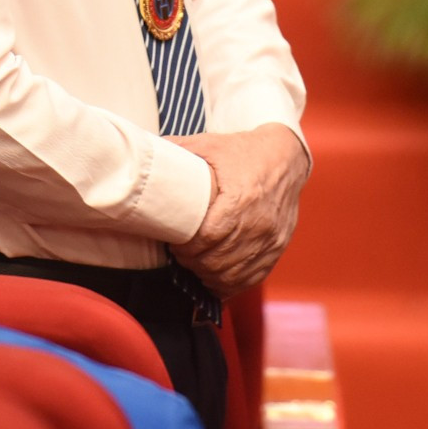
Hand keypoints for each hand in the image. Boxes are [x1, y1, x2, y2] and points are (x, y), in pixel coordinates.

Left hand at [168, 124, 308, 297]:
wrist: (286, 158)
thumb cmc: (246, 152)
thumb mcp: (211, 144)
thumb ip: (178, 150)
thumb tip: (140, 153)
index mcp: (241, 198)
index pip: (208, 237)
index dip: (187, 247)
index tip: (175, 245)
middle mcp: (259, 223)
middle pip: (218, 260)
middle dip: (193, 263)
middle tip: (180, 256)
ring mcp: (271, 240)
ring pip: (233, 274)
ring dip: (209, 276)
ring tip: (194, 267)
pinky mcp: (277, 249)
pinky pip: (251, 278)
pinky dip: (230, 283)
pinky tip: (215, 278)